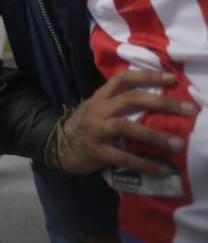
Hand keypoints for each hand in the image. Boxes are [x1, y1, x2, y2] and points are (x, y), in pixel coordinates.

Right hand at [46, 69, 195, 175]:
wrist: (58, 145)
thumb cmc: (87, 126)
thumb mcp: (99, 109)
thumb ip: (120, 104)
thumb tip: (159, 104)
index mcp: (101, 97)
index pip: (124, 79)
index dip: (147, 76)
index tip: (171, 79)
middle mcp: (99, 109)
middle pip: (131, 99)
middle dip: (162, 103)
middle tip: (188, 109)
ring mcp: (97, 130)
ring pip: (127, 127)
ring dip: (155, 135)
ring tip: (178, 144)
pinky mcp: (97, 151)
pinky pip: (123, 157)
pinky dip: (144, 164)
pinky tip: (162, 169)